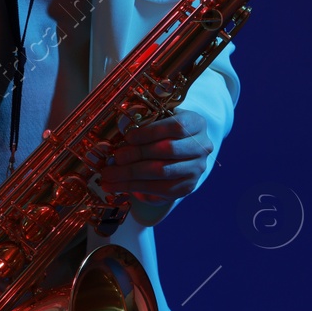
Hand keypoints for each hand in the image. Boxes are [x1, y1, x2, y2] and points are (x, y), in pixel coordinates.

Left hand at [92, 108, 212, 209]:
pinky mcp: (186, 187)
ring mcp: (196, 169)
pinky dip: (135, 188)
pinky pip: (160, 190)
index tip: (128, 137)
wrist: (181, 152)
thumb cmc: (165, 132)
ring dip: (131, 175)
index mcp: (196, 124)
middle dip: (137, 154)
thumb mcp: (160, 120)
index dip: (150, 132)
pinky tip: (118, 186)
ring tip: (109, 175)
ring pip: (162, 172)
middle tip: (115, 158)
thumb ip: (145, 124)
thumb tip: (117, 136)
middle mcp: (202, 147)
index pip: (176, 126)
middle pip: (168, 150)